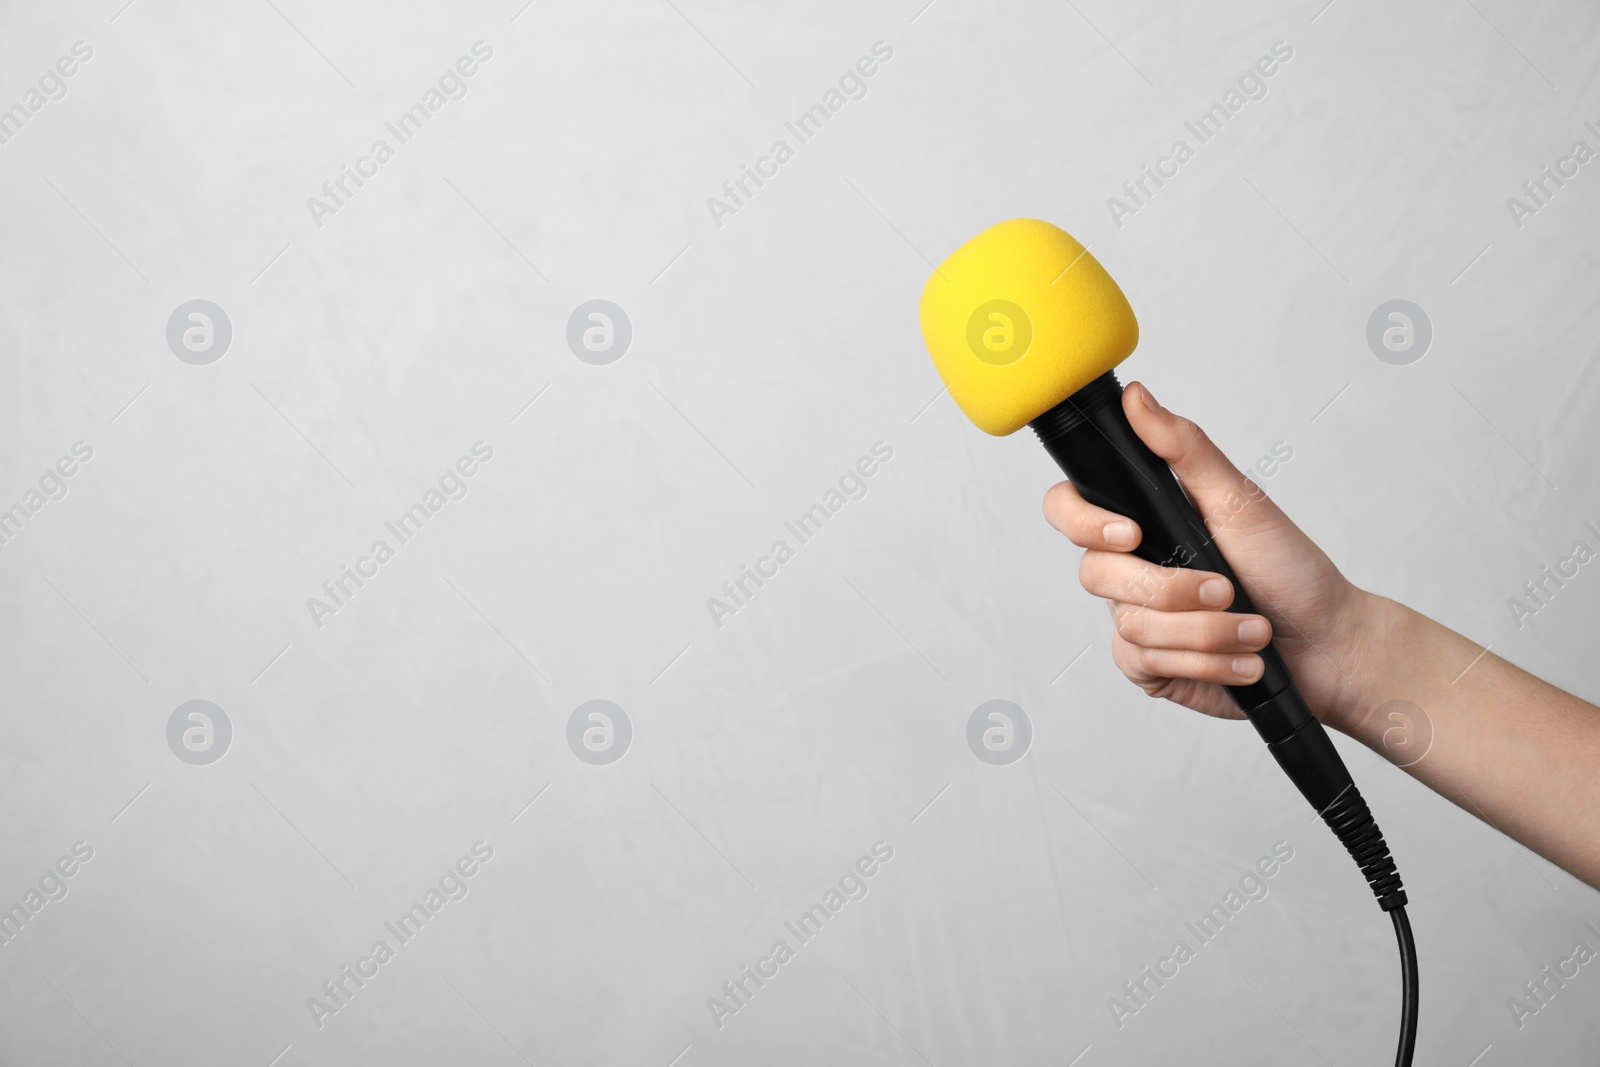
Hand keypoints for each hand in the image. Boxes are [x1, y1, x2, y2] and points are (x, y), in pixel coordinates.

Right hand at [1043, 381, 1373, 732]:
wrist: (1327, 645)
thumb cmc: (1290, 568)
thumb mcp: (1241, 500)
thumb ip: (1185, 448)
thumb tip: (1138, 397)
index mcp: (1143, 521)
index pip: (1068, 508)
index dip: (1082, 521)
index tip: (1132, 532)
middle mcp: (1129, 570)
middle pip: (1097, 575)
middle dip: (1171, 589)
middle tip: (1227, 587)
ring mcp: (1135, 621)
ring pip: (1133, 626)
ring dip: (1206, 631)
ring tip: (1254, 629)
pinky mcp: (1151, 668)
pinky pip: (1148, 665)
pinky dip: (1207, 662)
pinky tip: (1242, 661)